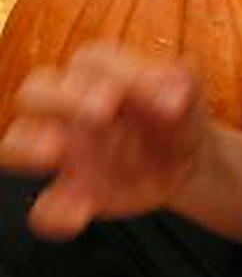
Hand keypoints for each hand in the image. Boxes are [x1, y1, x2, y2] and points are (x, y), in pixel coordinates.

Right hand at [0, 44, 210, 239]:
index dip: (123, 74)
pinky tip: (80, 214)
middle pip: (36, 91)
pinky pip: (45, 209)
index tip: (161, 97)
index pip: (92, 62)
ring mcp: (66, 153)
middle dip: (63, 99)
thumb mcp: (190, 93)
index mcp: (99, 75)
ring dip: (29, 145)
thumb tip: (177, 80)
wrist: (189, 161)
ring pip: (16, 142)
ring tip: (58, 151)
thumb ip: (183, 80)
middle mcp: (70, 109)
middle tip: (103, 113)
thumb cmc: (179, 117)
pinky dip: (54, 214)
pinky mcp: (74, 193)